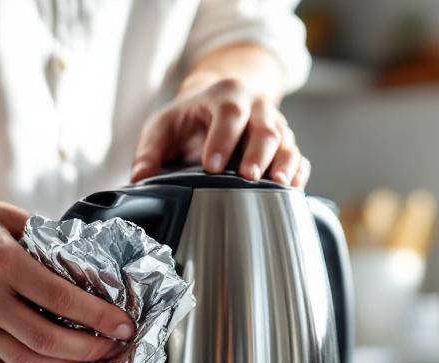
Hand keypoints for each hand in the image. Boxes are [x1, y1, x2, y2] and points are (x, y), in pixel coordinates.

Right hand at [0, 193, 134, 362]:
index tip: (124, 325)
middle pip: (47, 339)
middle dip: (89, 349)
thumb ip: (47, 243)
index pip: (61, 298)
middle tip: (114, 347)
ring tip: (89, 358)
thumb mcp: (9, 217)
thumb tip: (89, 269)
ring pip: (24, 360)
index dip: (98, 317)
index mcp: (2, 262)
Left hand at [130, 77, 309, 187]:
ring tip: (277, 186)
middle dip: (257, 153)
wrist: (216, 106)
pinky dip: (297, 174)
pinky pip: (299, 159)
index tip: (210, 167)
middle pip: (264, 127)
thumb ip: (149, 151)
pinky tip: (291, 191)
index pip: (228, 113)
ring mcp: (276, 126)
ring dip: (282, 165)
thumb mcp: (163, 127)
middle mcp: (256, 107)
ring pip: (286, 143)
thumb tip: (139, 178)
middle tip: (247, 177)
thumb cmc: (189, 119)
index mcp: (225, 96)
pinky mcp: (287, 146)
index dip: (222, 140)